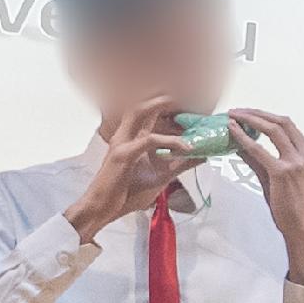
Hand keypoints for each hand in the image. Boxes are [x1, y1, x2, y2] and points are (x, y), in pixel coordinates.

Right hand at [72, 99, 189, 239]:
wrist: (102, 209)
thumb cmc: (125, 194)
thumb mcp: (160, 178)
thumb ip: (179, 165)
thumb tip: (201, 156)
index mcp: (131, 139)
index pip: (146, 113)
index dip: (162, 103)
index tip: (185, 102)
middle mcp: (125, 136)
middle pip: (139, 104)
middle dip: (159, 94)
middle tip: (181, 93)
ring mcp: (122, 143)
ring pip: (139, 113)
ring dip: (159, 104)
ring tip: (180, 104)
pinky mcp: (123, 155)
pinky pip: (148, 141)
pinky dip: (169, 141)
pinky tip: (186, 147)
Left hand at [227, 108, 303, 286]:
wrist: (300, 228)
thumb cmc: (293, 207)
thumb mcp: (276, 178)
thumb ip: (259, 159)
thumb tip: (241, 144)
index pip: (288, 125)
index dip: (265, 116)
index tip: (249, 113)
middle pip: (281, 122)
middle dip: (257, 113)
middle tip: (238, 112)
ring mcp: (296, 162)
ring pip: (272, 129)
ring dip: (250, 119)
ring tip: (233, 117)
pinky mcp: (282, 172)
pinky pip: (259, 149)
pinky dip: (244, 138)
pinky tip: (233, 132)